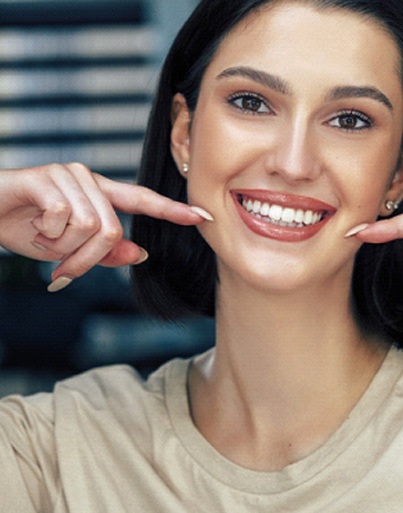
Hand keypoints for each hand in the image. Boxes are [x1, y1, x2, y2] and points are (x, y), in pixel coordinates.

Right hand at [0, 163, 210, 289]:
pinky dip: (48, 234)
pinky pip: (64, 217)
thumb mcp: (70, 251)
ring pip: (91, 226)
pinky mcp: (46, 176)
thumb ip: (105, 252)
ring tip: (45, 245)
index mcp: (100, 195)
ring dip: (66, 249)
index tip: (203, 216)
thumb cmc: (25, 229)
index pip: (142, 200)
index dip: (173, 210)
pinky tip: (34, 227)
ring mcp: (68, 175)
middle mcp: (89, 179)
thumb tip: (140, 254)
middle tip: (63, 273)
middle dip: (87, 260)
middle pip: (112, 230)